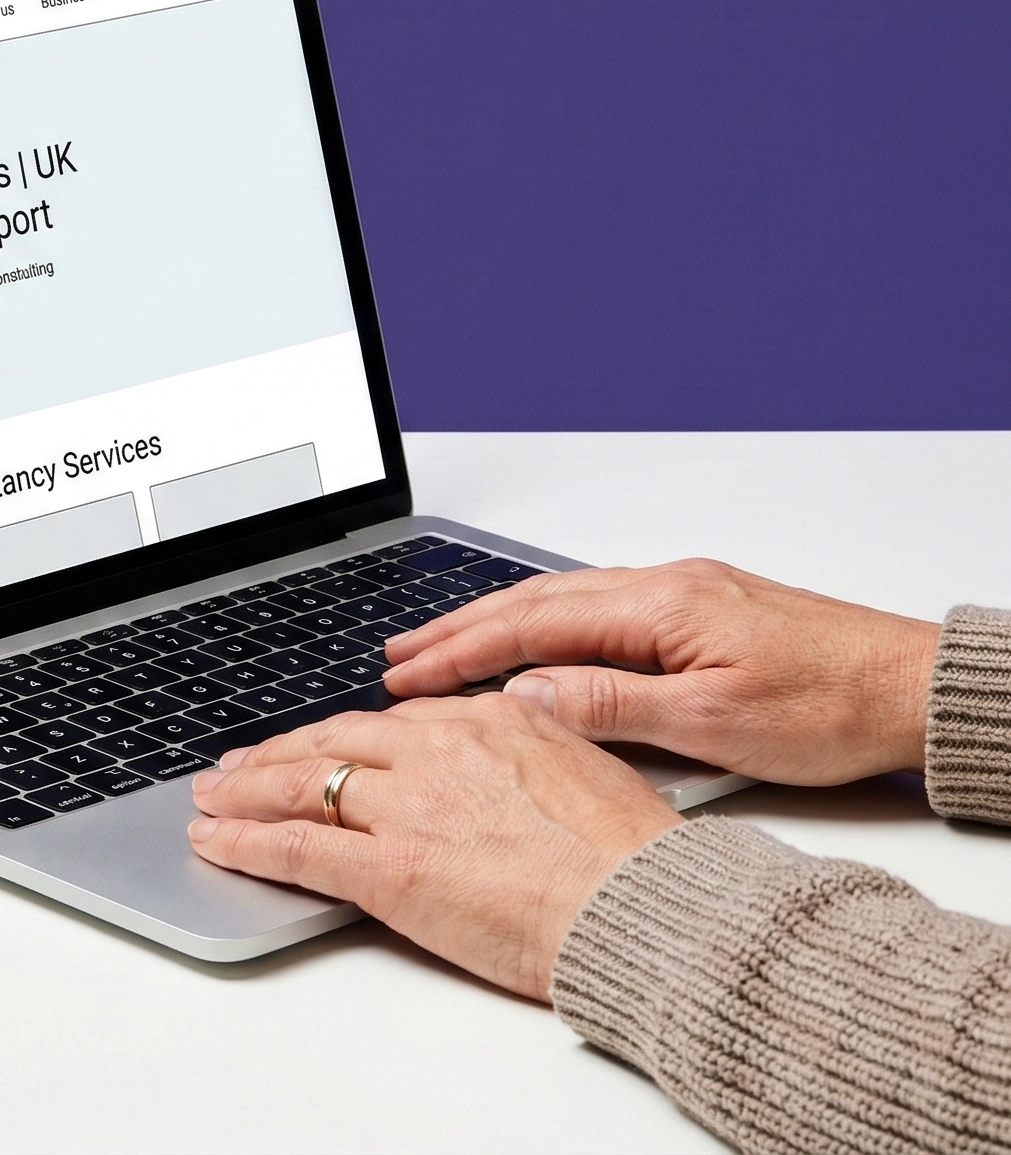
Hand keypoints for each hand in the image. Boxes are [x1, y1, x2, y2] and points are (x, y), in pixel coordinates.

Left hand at [188, 695, 678, 999]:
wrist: (643, 910)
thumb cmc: (634, 858)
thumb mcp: (587, 764)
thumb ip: (536, 739)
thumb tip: (521, 716)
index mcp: (487, 720)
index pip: (390, 723)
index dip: (343, 739)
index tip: (321, 748)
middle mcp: (437, 751)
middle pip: (333, 743)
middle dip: (277, 754)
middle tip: (239, 766)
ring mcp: (408, 808)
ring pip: (303, 785)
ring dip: (246, 791)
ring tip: (213, 798)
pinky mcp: (390, 870)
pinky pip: (298, 849)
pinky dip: (248, 844)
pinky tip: (218, 844)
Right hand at [383, 558, 940, 786]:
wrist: (913, 687)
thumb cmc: (834, 708)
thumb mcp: (716, 727)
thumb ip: (612, 707)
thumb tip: (527, 695)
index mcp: (658, 605)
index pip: (532, 625)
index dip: (461, 651)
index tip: (409, 675)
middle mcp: (661, 584)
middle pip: (534, 601)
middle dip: (458, 628)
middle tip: (398, 656)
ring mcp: (679, 590)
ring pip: (562, 599)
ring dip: (496, 622)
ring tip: (441, 645)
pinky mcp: (698, 606)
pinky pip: (596, 606)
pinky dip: (543, 622)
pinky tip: (529, 640)